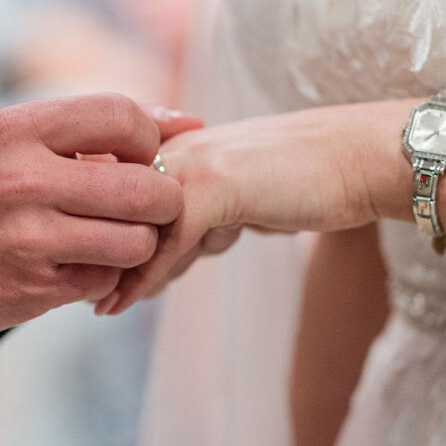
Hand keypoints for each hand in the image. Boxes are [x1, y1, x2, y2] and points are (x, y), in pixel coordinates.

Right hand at [0, 94, 196, 335]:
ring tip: (107, 236)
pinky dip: (101, 275)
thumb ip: (92, 125)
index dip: (149, 139)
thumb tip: (190, 120)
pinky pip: (105, 281)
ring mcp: (30, 240)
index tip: (138, 156)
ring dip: (135, 243)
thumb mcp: (9, 135)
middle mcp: (26, 181)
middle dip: (163, 200)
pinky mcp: (33, 290)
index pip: (123, 118)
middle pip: (148, 189)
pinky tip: (74, 264)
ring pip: (136, 242)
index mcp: (19, 129)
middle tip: (146, 205)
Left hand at [100, 104, 401, 313]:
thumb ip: (205, 217)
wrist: (363, 161)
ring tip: (100, 304)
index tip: (87, 267)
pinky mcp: (216, 187)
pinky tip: (122, 303)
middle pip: (120, 205)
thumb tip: (176, 254)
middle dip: (102, 250)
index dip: (105, 226)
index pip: (124, 186)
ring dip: (115, 268)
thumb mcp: (244, 197)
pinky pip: (166, 239)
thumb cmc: (310, 180)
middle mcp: (179, 144)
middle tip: (81, 292)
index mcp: (181, 142)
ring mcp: (195, 162)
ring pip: (136, 223)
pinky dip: (142, 275)